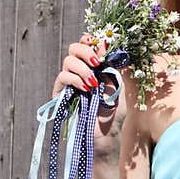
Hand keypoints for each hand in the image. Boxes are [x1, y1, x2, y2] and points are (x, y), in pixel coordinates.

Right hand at [52, 34, 127, 162]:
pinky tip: (86, 89)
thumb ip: (112, 69)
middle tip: (96, 61)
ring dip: (82, 68)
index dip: (92, 40)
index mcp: (95, 68)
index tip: (102, 45)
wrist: (104, 138)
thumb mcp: (118, 89)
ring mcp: (70, 83)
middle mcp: (81, 72)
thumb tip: (106, 48)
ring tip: (93, 84)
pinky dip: (74, 79)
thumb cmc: (113, 116)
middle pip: (75, 47)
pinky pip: (62, 77)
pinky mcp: (61, 94)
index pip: (89, 45)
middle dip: (86, 50)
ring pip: (68, 60)